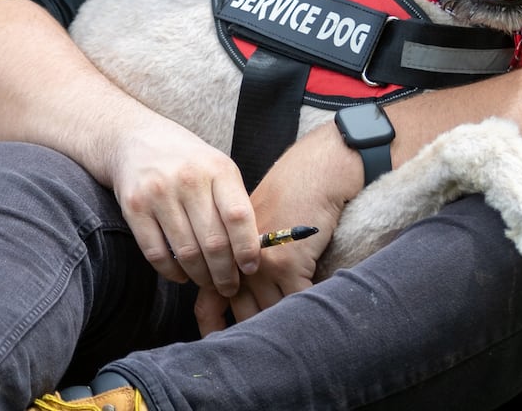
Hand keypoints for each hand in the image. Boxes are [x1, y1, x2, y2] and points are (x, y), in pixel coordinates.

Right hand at [108, 120, 259, 296]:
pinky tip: (182, 275)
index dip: (247, 249)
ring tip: (208, 283)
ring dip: (201, 277)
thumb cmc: (188, 161)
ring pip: (186, 252)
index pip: (238, 216)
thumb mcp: (217, 168)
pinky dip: (172, 272)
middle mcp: (189, 179)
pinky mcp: (133, 208)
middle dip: (224, 274)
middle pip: (213, 242)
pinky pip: (156, 253)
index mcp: (218, 169)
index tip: (250, 269)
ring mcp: (159, 193)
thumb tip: (251, 253)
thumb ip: (233, 203)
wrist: (136, 139)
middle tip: (229, 287)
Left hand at [194, 123, 354, 334]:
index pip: (207, 303)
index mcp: (224, 255)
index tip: (220, 346)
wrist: (311, 173)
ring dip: (283, 326)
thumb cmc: (285, 198)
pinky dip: (307, 311)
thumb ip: (237, 259)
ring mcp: (261, 266)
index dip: (213, 329)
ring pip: (270, 315)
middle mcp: (236, 263)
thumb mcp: (250, 226)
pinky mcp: (289, 265)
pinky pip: (297, 303)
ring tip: (292, 336)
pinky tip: (314, 315)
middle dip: (253, 335)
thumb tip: (234, 298)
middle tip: (262, 348)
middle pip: (241, 316)